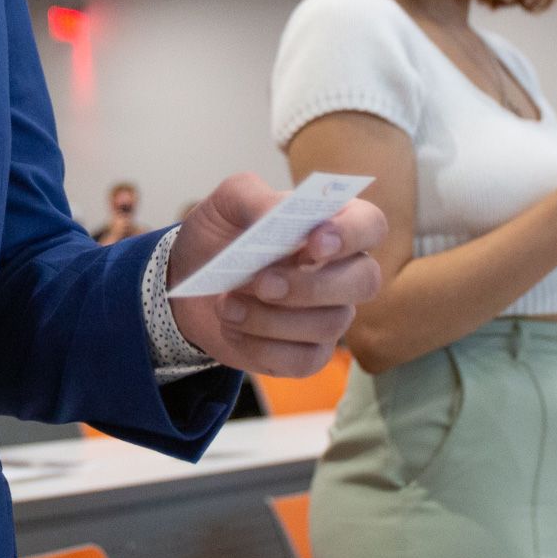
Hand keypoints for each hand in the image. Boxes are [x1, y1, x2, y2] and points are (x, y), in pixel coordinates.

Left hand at [166, 173, 384, 377]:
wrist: (186, 283)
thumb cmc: (221, 236)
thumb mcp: (226, 202)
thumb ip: (254, 196)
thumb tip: (277, 213)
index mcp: (332, 225)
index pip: (370, 225)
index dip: (351, 234)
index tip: (314, 241)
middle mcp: (342, 272)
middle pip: (365, 282)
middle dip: (312, 285)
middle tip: (262, 282)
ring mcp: (329, 315)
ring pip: (329, 325)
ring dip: (271, 318)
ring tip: (226, 305)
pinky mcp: (308, 353)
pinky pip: (304, 361)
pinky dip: (261, 346)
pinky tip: (233, 327)